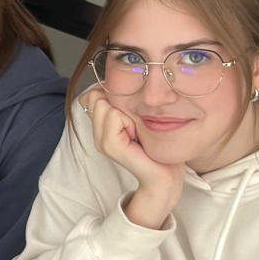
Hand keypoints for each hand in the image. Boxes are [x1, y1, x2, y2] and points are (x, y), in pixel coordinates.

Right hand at [82, 87, 183, 227]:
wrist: (165, 174)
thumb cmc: (156, 146)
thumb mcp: (138, 119)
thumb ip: (123, 104)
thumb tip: (112, 85)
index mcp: (102, 127)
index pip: (93, 94)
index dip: (115, 97)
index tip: (132, 116)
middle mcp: (97, 133)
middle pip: (98, 98)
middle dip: (121, 105)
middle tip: (136, 125)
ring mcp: (101, 141)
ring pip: (105, 105)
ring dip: (126, 113)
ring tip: (137, 131)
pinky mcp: (109, 146)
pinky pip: (114, 116)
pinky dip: (129, 122)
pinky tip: (137, 136)